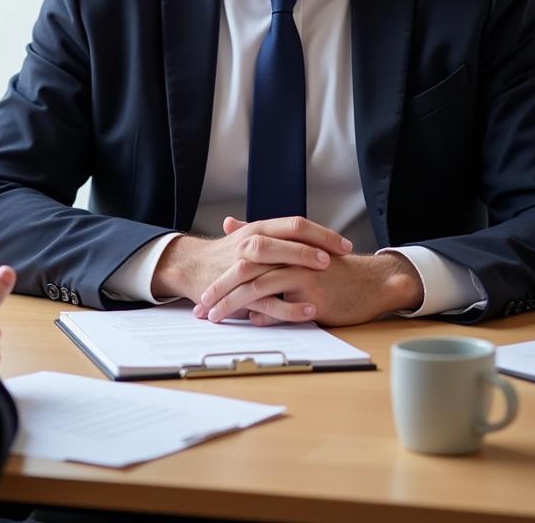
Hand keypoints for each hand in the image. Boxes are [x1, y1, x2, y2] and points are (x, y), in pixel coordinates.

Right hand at [152, 215, 351, 303]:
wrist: (191, 266)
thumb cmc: (226, 254)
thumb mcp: (252, 238)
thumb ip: (280, 238)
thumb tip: (314, 239)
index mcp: (259, 229)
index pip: (295, 225)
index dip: (321, 233)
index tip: (344, 244)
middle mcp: (251, 243)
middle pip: (286, 238)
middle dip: (314, 245)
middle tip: (339, 254)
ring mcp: (243, 266)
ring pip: (274, 263)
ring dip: (301, 267)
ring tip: (326, 274)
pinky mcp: (238, 292)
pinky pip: (266, 299)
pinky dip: (288, 305)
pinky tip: (308, 310)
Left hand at [194, 248, 423, 326]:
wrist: (368, 281)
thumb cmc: (329, 267)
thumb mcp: (293, 247)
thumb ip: (260, 234)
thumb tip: (229, 222)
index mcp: (281, 241)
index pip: (243, 255)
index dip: (221, 274)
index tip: (203, 292)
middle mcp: (289, 254)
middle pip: (244, 269)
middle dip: (220, 289)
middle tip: (202, 306)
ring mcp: (301, 273)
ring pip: (258, 287)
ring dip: (233, 304)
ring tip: (217, 317)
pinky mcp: (313, 293)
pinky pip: (282, 306)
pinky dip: (264, 315)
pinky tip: (251, 322)